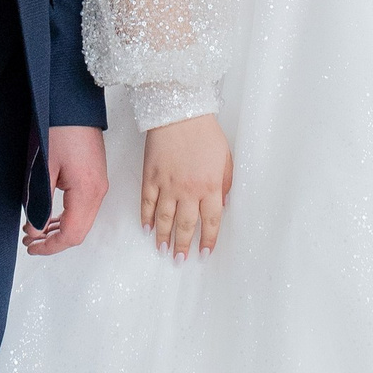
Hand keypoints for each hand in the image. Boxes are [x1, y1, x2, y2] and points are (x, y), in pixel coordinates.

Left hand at [23, 125, 108, 255]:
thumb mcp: (43, 170)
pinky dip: (67, 217)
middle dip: (53, 241)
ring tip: (35, 229)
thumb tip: (36, 230)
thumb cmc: (60, 130)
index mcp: (87, 191)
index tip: (31, 247)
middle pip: (79, 232)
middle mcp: (98, 191)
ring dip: (59, 230)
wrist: (73, 105)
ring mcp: (99, 185)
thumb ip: (39, 204)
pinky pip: (83, 208)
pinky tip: (49, 216)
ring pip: (82, 221)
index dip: (50, 247)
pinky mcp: (95, 178)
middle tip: (29, 240)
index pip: (71, 234)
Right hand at [140, 114, 232, 259]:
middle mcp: (188, 190)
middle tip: (180, 260)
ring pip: (164, 219)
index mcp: (210, 186)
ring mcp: (167, 185)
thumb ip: (225, 183)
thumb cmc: (205, 133)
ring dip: (163, 237)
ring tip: (162, 251)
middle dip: (183, 245)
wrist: (179, 112)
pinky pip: (147, 203)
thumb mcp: (226, 158)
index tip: (204, 254)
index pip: (210, 221)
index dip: (207, 240)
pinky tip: (147, 229)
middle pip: (185, 225)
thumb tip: (223, 204)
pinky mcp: (150, 177)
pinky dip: (146, 217)